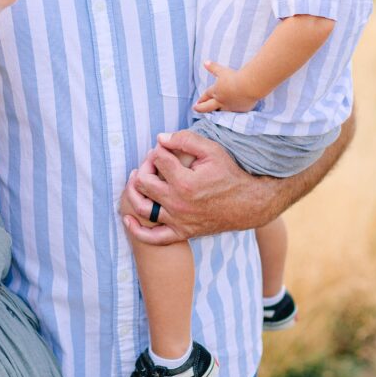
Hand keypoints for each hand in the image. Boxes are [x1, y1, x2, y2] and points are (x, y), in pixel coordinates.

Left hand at [121, 130, 270, 242]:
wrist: (248, 204)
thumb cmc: (229, 174)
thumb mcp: (212, 150)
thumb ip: (185, 140)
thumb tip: (160, 139)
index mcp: (185, 182)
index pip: (157, 159)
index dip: (158, 150)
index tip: (165, 149)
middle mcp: (178, 204)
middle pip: (144, 182)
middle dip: (145, 166)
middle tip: (153, 162)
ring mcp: (178, 221)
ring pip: (142, 207)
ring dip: (133, 191)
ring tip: (136, 180)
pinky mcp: (181, 232)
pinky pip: (153, 238)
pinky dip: (136, 230)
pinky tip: (128, 218)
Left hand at [193, 60, 259, 112]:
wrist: (248, 86)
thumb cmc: (234, 78)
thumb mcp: (222, 71)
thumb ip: (213, 68)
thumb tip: (205, 62)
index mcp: (215, 91)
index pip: (206, 95)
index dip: (201, 99)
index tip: (195, 104)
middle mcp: (221, 101)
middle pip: (207, 107)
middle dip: (201, 108)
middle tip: (196, 109)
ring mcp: (230, 107)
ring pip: (220, 111)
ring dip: (215, 111)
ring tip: (213, 112)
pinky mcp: (240, 109)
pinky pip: (235, 111)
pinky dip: (232, 110)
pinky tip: (233, 110)